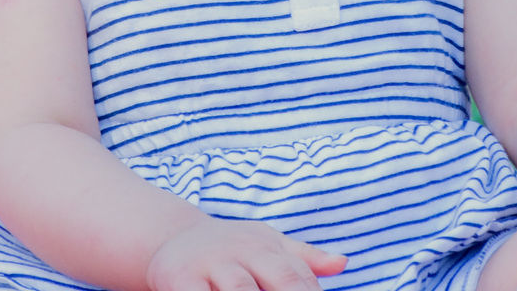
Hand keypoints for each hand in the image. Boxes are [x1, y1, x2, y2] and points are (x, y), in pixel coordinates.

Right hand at [146, 218, 346, 290]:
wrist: (173, 237)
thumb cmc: (231, 247)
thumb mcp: (267, 244)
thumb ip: (304, 258)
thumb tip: (343, 264)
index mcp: (265, 246)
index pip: (296, 275)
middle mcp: (240, 252)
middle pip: (276, 278)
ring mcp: (210, 264)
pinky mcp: (179, 278)